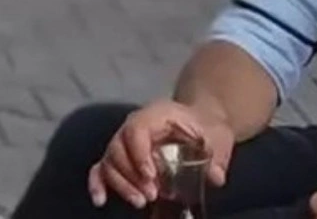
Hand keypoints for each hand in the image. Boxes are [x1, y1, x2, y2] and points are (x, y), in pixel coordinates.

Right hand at [88, 99, 235, 208]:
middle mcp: (135, 125)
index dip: (139, 153)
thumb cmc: (206, 128)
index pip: (136, 129)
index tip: (150, 176)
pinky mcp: (121, 158)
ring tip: (141, 202)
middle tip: (151, 195)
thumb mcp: (218, 137)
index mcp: (156, 114)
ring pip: (110, 161)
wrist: (201, 125)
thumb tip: (216, 176)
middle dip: (131, 175)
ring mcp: (125, 141)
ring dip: (121, 184)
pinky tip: (100, 200)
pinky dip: (98, 183)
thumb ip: (217, 155)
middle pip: (119, 148)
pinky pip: (102, 168)